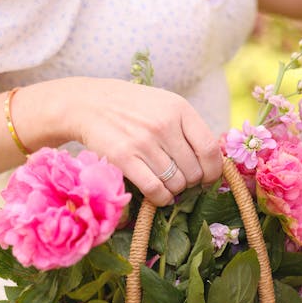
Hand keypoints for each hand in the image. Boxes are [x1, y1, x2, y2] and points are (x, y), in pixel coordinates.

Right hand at [65, 77, 222, 205]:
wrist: (88, 103)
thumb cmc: (132, 108)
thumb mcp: (164, 105)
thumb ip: (188, 128)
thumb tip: (212, 162)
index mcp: (179, 108)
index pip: (209, 149)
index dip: (213, 170)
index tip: (208, 178)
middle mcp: (164, 124)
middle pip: (193, 171)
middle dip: (191, 183)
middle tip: (181, 181)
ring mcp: (143, 142)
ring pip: (175, 183)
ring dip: (175, 191)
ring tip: (167, 185)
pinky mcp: (124, 158)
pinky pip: (154, 189)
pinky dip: (161, 198)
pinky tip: (159, 195)